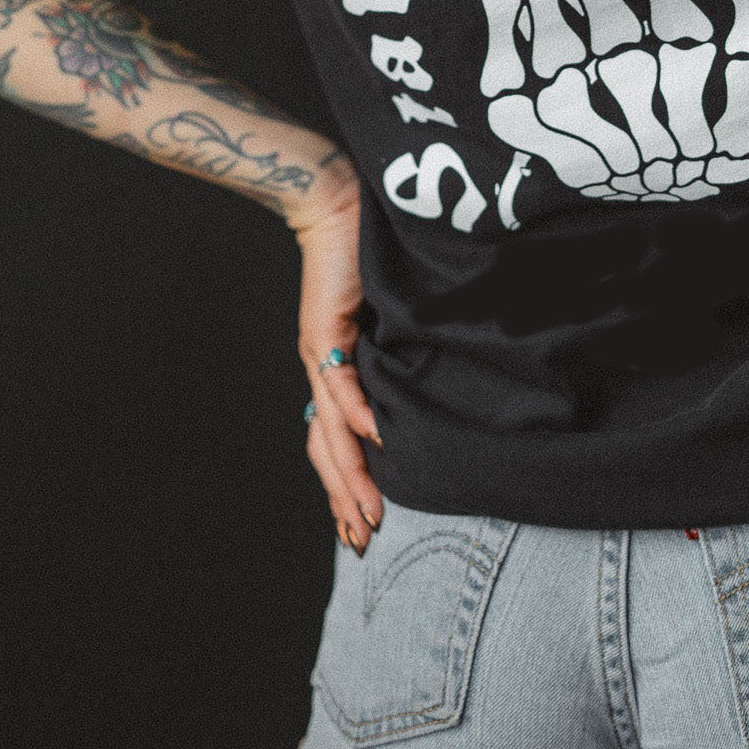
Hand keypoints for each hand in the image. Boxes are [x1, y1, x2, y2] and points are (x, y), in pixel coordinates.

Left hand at [293, 161, 385, 554]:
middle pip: (327, 450)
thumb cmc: (365, 257)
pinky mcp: (327, 330)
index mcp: (334, 374)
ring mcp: (321, 355)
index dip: (346, 487)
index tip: (363, 528)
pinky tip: (374, 439)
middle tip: (363, 542)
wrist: (337, 206)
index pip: (334, 443)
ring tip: (368, 512)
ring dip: (350, 474)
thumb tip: (427, 391)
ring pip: (330, 430)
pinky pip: (343, 381)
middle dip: (346, 499)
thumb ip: (398, 357)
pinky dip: (358, 412)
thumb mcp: (388, 320)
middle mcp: (322, 373)